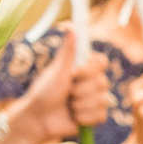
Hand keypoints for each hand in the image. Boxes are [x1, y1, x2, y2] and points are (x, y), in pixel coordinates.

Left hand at [9, 27, 110, 142]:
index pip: (102, 62)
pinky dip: (84, 117)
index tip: (74, 73)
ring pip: (102, 101)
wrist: (39, 118)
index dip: (90, 69)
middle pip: (102, 83)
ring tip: (68, 105)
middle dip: (80, 90)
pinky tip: (74, 116)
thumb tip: (71, 25)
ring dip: (80, 104)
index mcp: (84, 68)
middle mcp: (92, 83)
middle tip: (67, 92)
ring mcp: (95, 100)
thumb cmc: (44, 91)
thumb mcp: (57, 70)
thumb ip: (68, 50)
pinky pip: (100, 116)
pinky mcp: (95, 117)